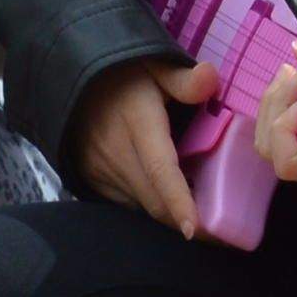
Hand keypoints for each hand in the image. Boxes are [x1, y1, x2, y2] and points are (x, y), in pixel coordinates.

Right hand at [70, 55, 201, 230]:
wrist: (76, 80)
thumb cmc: (125, 74)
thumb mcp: (155, 64)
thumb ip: (184, 79)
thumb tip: (211, 77)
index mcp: (138, 123)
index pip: (159, 169)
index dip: (178, 201)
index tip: (192, 229)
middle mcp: (116, 152)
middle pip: (155, 200)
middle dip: (185, 221)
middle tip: (220, 232)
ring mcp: (100, 169)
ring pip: (142, 205)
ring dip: (169, 213)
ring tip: (199, 211)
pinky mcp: (92, 179)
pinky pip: (128, 202)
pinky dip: (150, 203)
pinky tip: (169, 196)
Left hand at [254, 32, 296, 204]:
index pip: (291, 163)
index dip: (285, 131)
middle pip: (273, 150)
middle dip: (276, 107)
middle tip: (294, 74)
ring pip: (268, 144)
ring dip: (273, 105)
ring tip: (289, 74)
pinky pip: (276, 136)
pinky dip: (277, 107)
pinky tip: (289, 83)